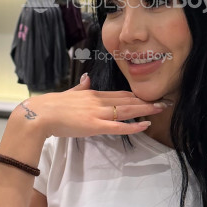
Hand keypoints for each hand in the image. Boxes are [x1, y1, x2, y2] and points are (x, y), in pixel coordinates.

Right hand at [11, 74, 166, 138]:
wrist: (41, 114)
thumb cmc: (52, 106)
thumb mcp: (69, 92)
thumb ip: (80, 87)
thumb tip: (86, 79)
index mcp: (93, 94)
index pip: (120, 94)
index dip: (136, 95)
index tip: (149, 96)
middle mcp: (98, 100)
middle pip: (128, 100)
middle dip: (147, 101)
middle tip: (165, 102)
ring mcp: (98, 113)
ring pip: (127, 110)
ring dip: (146, 109)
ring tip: (161, 109)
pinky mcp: (95, 125)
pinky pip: (118, 126)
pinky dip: (133, 126)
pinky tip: (145, 125)